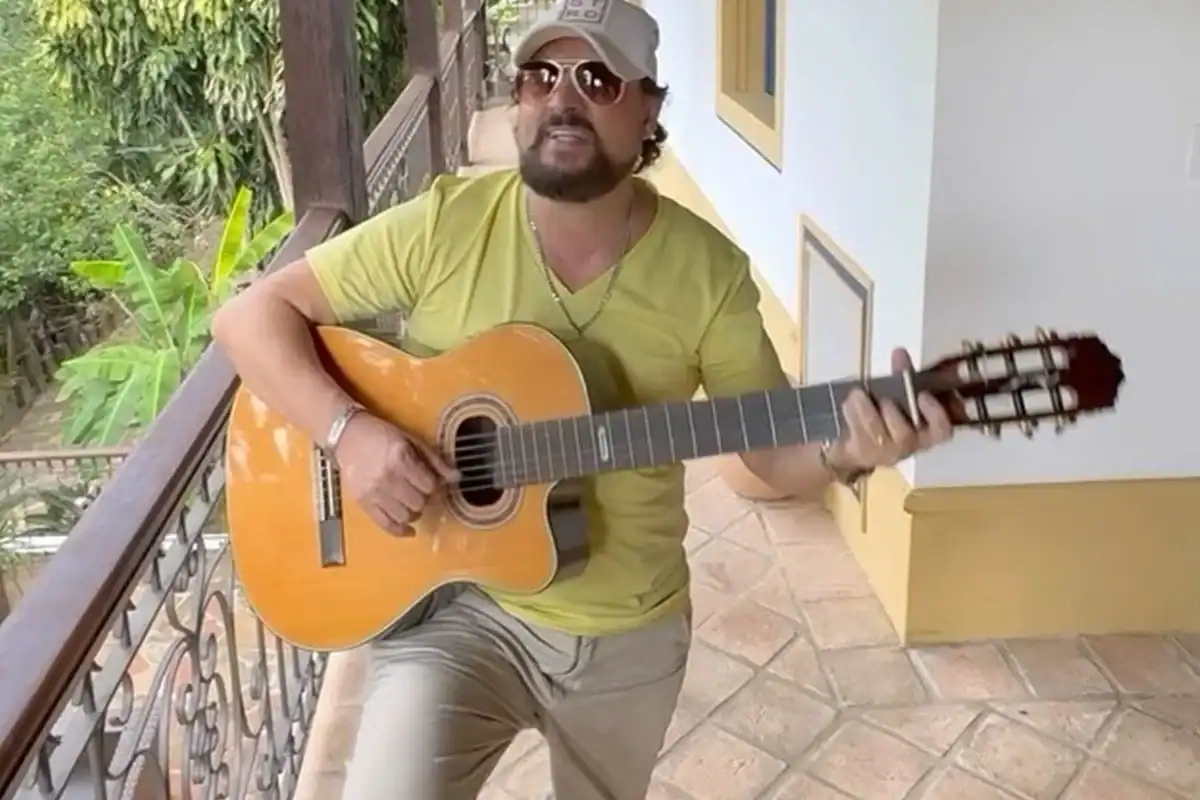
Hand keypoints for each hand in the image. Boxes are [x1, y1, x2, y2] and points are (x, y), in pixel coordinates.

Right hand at [333, 413, 457, 535]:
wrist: (346, 436)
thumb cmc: (381, 435)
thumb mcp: (411, 441)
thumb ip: (435, 461)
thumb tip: (457, 478)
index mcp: (400, 458)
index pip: (429, 485)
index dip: (434, 485)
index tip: (430, 481)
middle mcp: (387, 478)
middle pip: (419, 502)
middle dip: (424, 498)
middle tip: (419, 490)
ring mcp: (373, 493)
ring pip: (405, 516)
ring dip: (414, 512)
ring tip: (411, 502)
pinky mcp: (363, 503)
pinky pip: (385, 525)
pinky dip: (400, 531)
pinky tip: (409, 530)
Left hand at [830, 348, 953, 471]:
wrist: (858, 443)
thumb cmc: (886, 415)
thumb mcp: (898, 393)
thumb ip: (902, 375)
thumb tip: (899, 352)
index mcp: (926, 431)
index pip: (942, 431)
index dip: (935, 414)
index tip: (923, 395)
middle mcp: (909, 445)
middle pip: (905, 435)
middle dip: (892, 413)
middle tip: (885, 399)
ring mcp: (885, 452)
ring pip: (878, 433)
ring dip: (866, 409)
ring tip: (857, 394)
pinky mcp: (864, 452)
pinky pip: (857, 433)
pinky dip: (852, 413)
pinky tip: (849, 403)